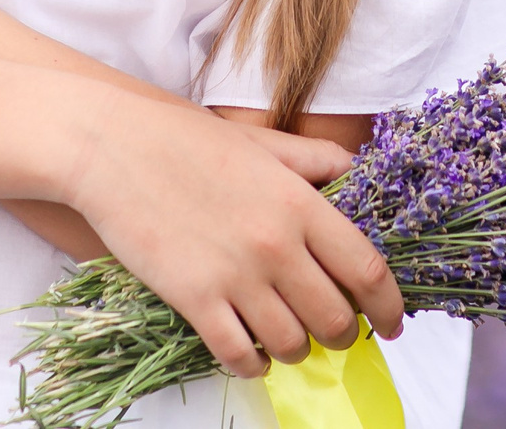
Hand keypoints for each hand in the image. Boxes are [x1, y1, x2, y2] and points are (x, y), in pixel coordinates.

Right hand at [61, 91, 401, 379]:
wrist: (113, 147)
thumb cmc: (185, 141)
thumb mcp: (262, 142)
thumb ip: (314, 161)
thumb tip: (356, 170)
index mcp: (300, 203)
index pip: (368, 271)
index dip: (390, 306)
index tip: (392, 322)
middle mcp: (277, 245)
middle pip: (336, 319)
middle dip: (343, 333)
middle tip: (335, 329)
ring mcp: (236, 276)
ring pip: (293, 344)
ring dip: (298, 348)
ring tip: (288, 336)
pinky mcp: (194, 300)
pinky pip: (240, 356)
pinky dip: (254, 364)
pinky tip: (251, 351)